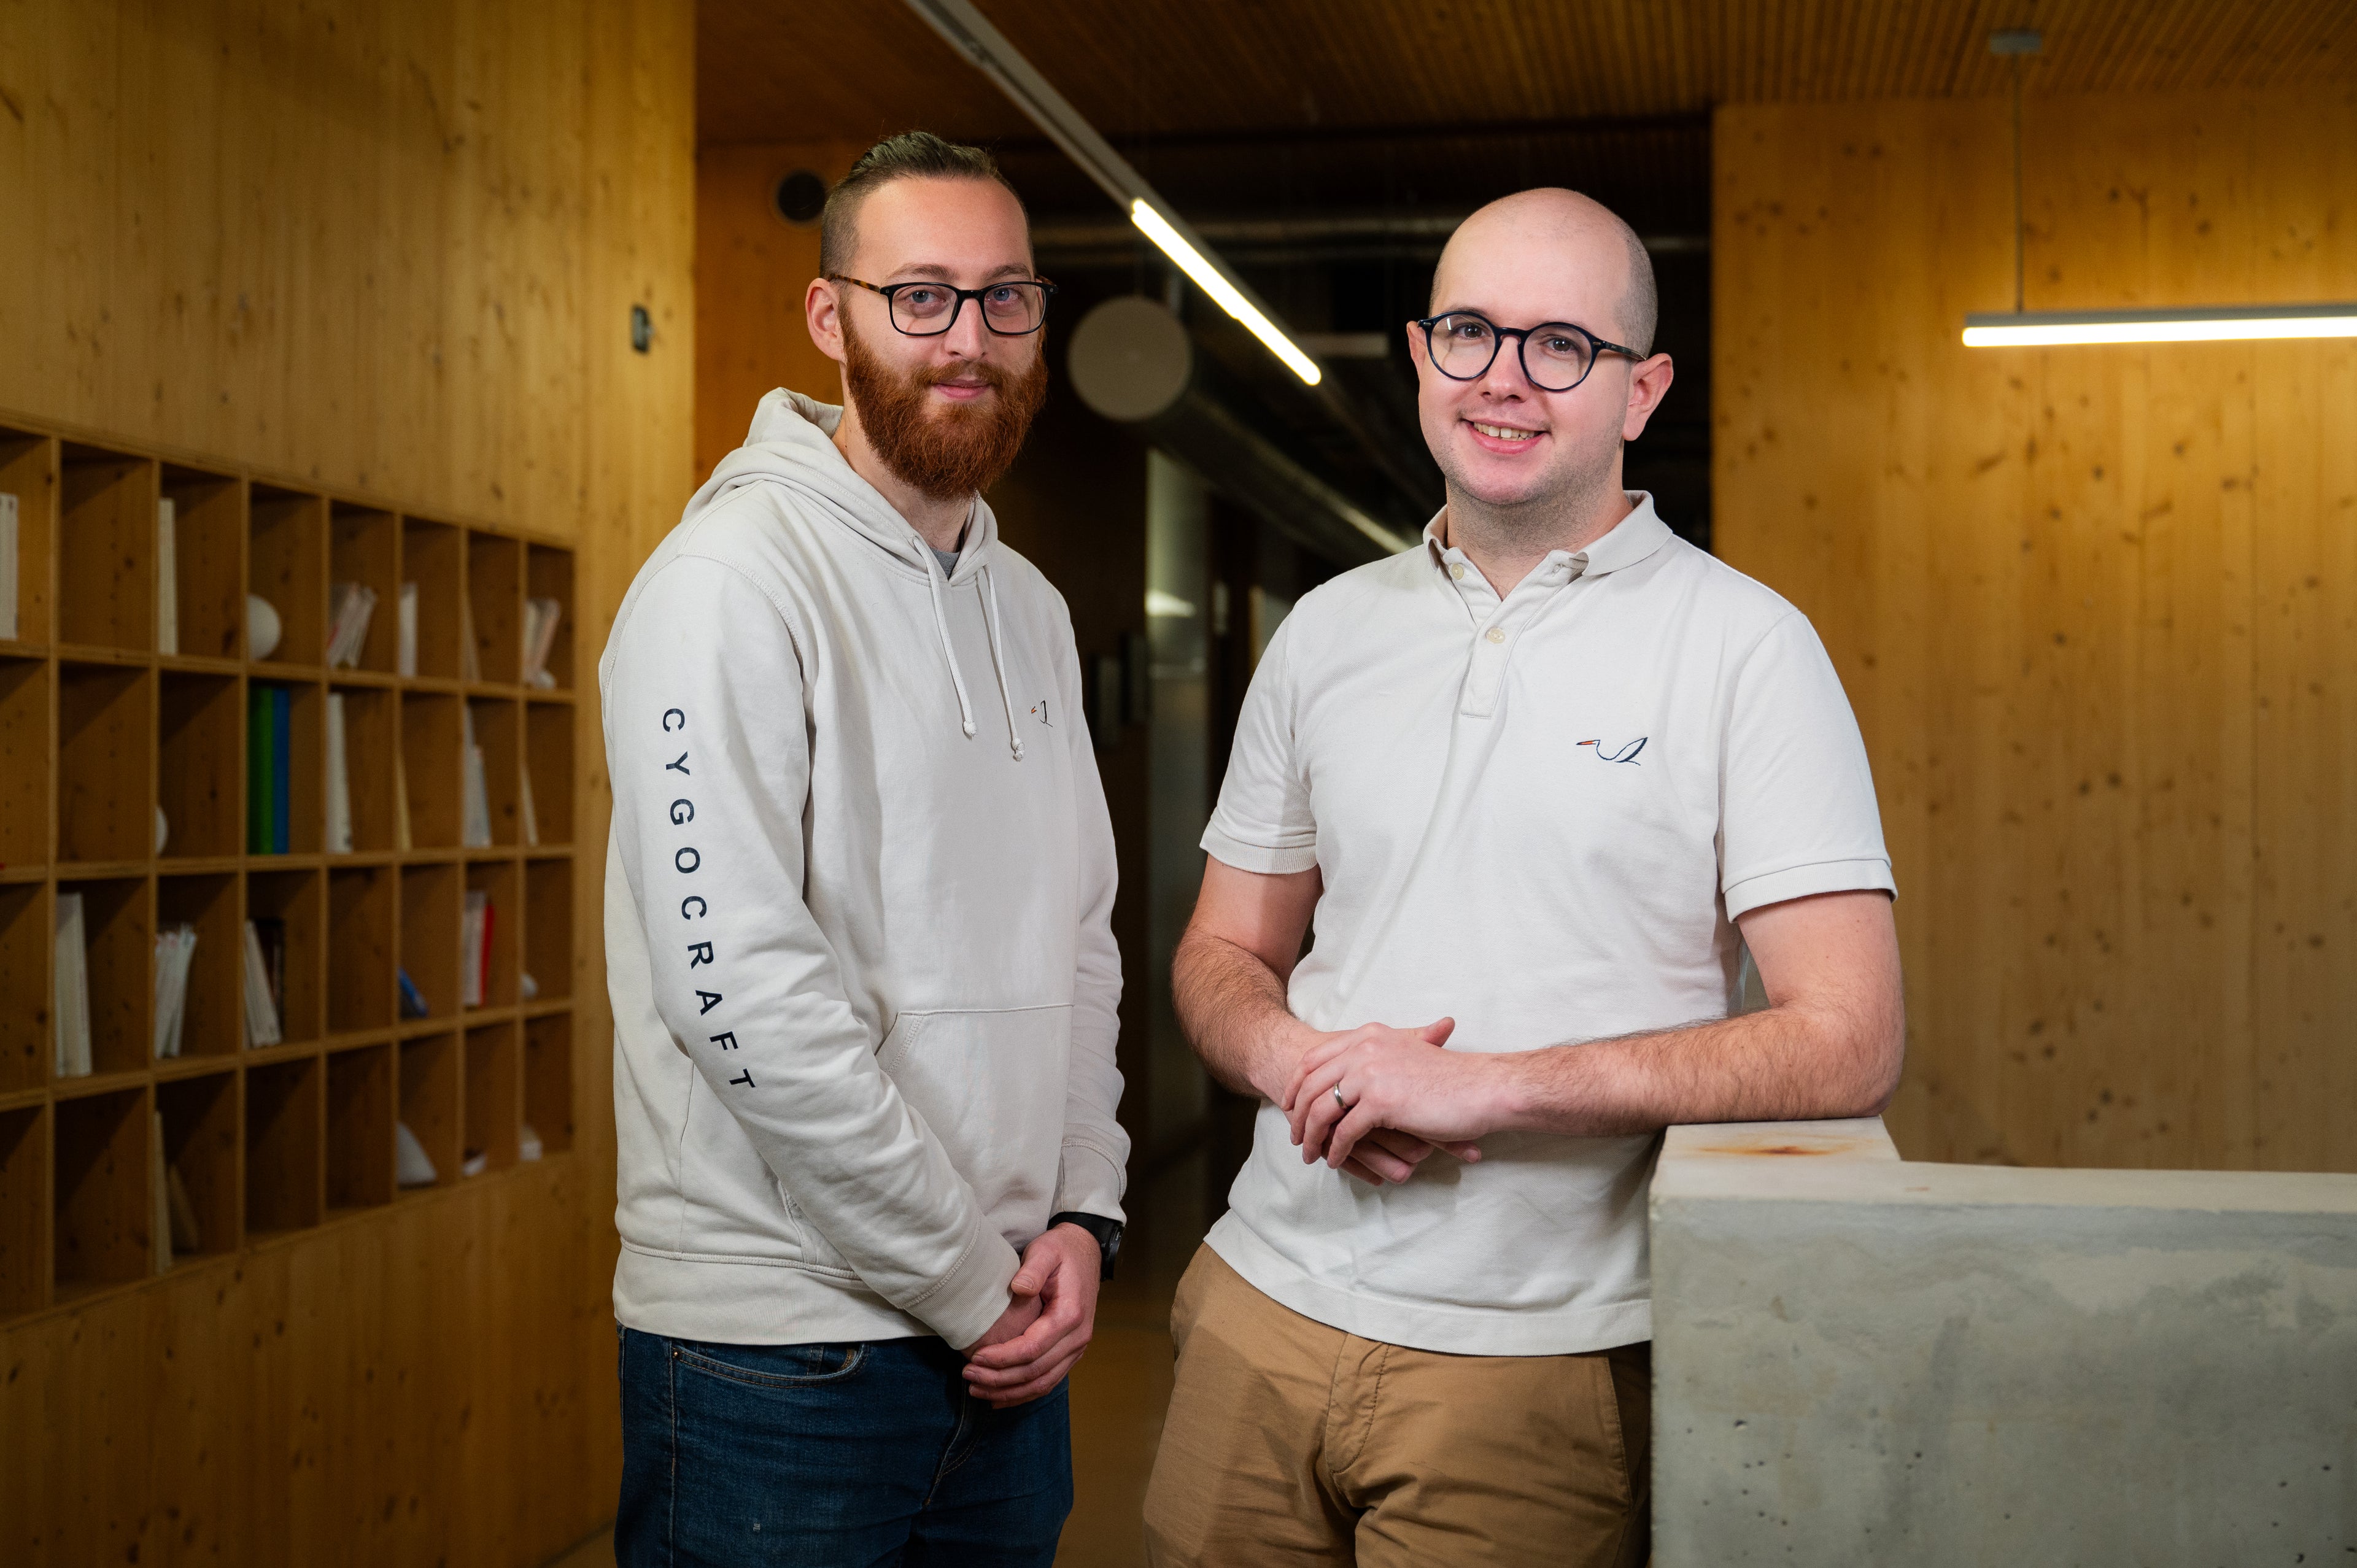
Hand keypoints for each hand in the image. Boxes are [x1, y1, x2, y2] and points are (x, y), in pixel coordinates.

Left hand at [962, 1223, 1100, 1407]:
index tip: (975, 1358)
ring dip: (1009, 1392)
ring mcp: (1076, 1348)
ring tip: (977, 1390)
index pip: (1033, 1348)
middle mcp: (1078, 1337)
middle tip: (968, 1376)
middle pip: (1036, 1372)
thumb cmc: (1061, 1252)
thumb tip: (1019, 1288)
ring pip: (1043, 1383)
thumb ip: (1034, 1269)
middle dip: (999, 1379)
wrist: (1085, 1254)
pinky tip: (999, 1398)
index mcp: (1070, 1315)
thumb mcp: (1046, 1250)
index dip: (1003, 1358)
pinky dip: (1024, 1393)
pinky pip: (1048, 1381)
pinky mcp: (1070, 1353)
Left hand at [1285, 1017, 1505, 1170]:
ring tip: (1311, 1155)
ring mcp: (1370, 1075)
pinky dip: (1336, 1150)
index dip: (1296, 1085)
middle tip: (1296, 1137)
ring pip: (1322, 1110)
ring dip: (1312, 1137)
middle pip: (1311, 1085)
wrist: (1482, 1088)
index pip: (1314, 1059)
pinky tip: (1335, 1161)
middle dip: (1298, 1115)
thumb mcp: (1407, 1054)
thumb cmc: (1449, 1078)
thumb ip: (1376, 1058)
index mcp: (1368, 1036)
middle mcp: (1364, 1050)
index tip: (1289, 1106)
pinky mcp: (1381, 1102)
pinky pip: (1345, 1132)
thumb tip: (1350, 1079)